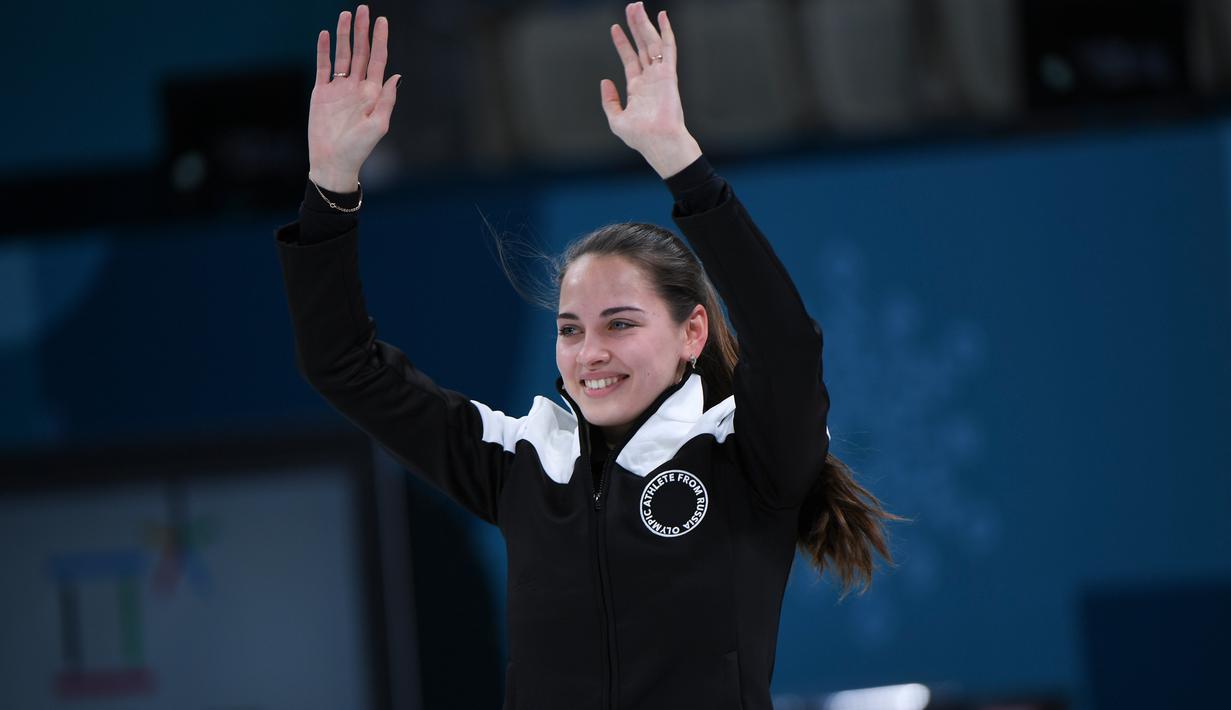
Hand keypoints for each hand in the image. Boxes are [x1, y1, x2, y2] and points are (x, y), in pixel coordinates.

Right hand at [308, 5, 400, 191]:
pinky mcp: (321, 93)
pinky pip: (323, 67)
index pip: (379, 60)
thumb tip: (396, 76)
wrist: (333, 162)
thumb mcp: (378, 126)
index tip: (382, 21)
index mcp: (373, 94)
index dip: (381, 40)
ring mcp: (339, 89)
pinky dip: (323, 51)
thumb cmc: (358, 149)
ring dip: (343, 36)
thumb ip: (387, 100)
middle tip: (363, 9)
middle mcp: (357, 87)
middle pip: (361, 53)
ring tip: (345, 15)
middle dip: (362, 31)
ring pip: (342, 55)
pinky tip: (325, 35)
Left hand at [601, 2, 701, 178]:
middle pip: (642, 46)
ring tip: (637, 7)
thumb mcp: (616, 120)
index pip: (630, 59)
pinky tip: (663, 17)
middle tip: (631, 8)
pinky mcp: (669, 74)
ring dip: (645, 24)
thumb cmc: (641, 137)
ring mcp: (660, 75)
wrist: (659, 143)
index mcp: (638, 89)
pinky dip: (666, 32)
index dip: (622, 43)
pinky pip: (668, 48)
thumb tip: (605, 81)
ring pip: (652, 43)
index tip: (615, 28)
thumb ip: (609, 101)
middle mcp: (650, 79)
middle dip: (635, 27)